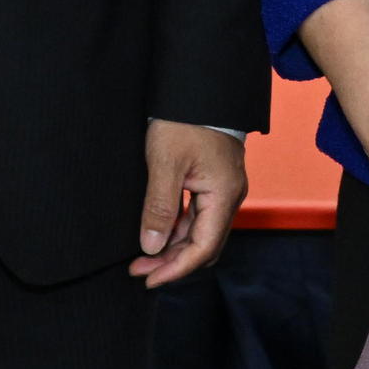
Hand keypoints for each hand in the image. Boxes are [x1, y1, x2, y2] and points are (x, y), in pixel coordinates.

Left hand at [135, 120, 245, 286]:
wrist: (198, 89)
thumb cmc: (184, 121)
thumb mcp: (165, 164)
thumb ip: (160, 208)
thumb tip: (152, 246)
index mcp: (224, 195)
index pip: (203, 248)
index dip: (176, 269)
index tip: (148, 279)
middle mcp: (229, 197)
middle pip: (204, 244)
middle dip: (173, 261)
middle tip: (139, 268)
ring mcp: (223, 189)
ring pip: (200, 231)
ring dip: (173, 246)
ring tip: (142, 253)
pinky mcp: (214, 182)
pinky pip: (198, 215)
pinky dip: (177, 227)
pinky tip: (156, 229)